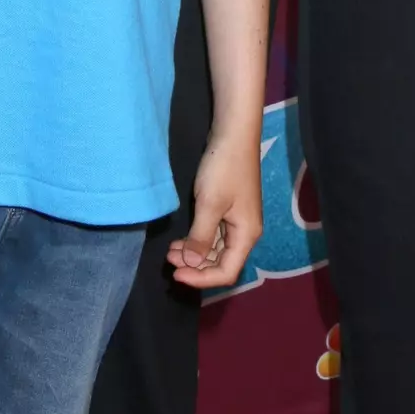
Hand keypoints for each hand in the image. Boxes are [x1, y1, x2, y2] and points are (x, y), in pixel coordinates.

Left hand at [166, 129, 262, 290]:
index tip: (175, 274)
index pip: (226, 272)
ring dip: (194, 253)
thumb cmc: (224, 169)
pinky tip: (182, 237)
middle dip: (195, 266)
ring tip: (170, 250)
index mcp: (246, 236)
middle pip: (221, 263)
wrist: (234, 134)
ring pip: (216, 249)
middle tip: (168, 258)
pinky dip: (198, 239)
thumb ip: (200, 237)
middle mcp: (244, 233)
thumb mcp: (209, 204)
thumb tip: (191, 263)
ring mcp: (237, 221)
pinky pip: (214, 234)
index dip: (201, 279)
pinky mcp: (229, 209)